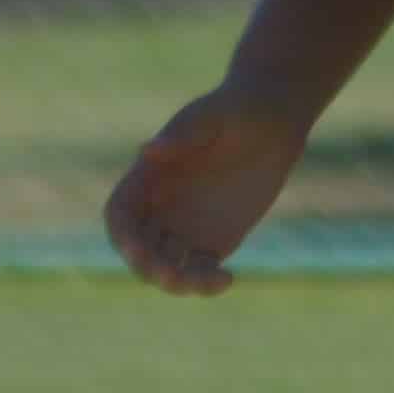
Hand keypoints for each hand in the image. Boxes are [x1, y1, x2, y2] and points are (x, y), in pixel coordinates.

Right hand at [105, 80, 314, 296]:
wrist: (274, 121)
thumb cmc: (237, 108)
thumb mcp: (210, 115)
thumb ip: (181, 133)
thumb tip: (148, 150)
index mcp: (148, 177)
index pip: (119, 215)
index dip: (122, 235)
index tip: (135, 248)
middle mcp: (161, 207)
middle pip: (138, 250)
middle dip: (148, 267)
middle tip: (171, 274)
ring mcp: (186, 227)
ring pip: (167, 267)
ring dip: (177, 282)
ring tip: (208, 280)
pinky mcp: (216, 241)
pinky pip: (201, 271)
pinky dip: (207, 284)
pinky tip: (228, 279)